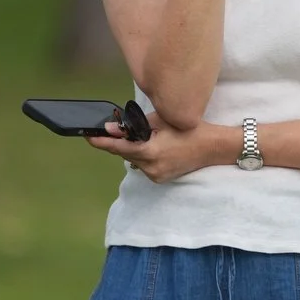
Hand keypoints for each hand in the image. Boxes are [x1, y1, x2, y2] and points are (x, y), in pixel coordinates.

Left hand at [86, 114, 225, 183]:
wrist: (212, 147)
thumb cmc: (188, 129)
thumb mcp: (161, 121)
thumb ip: (134, 125)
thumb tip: (111, 128)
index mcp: (150, 151)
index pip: (118, 147)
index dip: (101, 142)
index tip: (87, 136)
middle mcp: (151, 167)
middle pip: (125, 153)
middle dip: (121, 141)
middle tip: (119, 128)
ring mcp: (155, 175)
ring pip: (134, 160)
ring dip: (134, 149)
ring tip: (150, 137)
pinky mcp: (160, 179)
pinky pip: (144, 166)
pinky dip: (144, 156)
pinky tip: (157, 147)